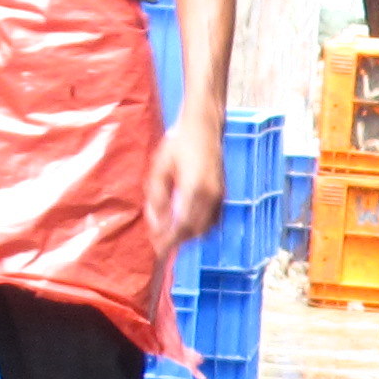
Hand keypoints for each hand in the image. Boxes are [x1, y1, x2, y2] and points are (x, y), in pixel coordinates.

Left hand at [147, 118, 223, 250]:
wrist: (203, 128)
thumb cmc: (178, 144)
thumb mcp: (159, 169)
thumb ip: (156, 199)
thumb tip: (155, 225)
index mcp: (194, 189)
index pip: (181, 226)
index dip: (169, 241)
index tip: (156, 250)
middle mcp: (211, 197)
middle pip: (194, 231)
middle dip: (176, 241)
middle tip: (159, 245)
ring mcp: (219, 197)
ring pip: (204, 229)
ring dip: (187, 236)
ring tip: (169, 236)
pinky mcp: (222, 195)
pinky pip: (211, 221)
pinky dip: (197, 228)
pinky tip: (184, 225)